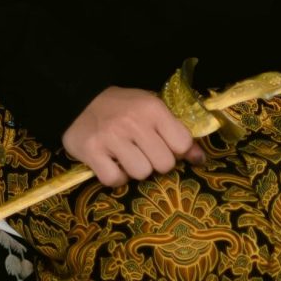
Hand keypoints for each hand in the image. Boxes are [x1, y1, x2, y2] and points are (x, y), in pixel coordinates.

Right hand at [62, 86, 203, 188]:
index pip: (182, 143)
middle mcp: (134, 122)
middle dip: (156, 162)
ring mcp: (111, 138)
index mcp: (153, 109)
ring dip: (135, 170)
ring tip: (126, 156)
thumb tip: (200, 158)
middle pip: (164, 164)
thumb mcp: (152, 110)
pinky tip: (111, 162)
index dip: (176, 150)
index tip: (164, 146)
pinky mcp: (92, 152)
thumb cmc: (122, 107)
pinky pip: (115, 180)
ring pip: (141, 173)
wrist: (80, 99)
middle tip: (143, 152)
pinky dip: (115, 177)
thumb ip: (176, 131)